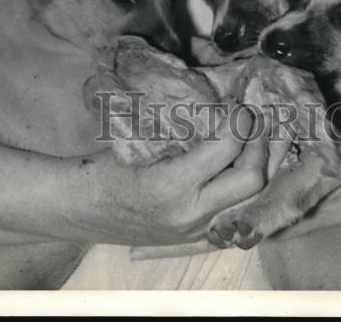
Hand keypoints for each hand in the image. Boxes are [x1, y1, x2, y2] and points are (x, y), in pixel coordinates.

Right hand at [74, 105, 268, 246]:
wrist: (80, 211)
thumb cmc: (104, 168)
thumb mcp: (139, 140)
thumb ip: (182, 129)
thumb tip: (220, 104)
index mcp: (171, 186)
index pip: (227, 147)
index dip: (239, 119)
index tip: (236, 101)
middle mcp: (191, 214)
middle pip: (252, 180)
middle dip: (259, 143)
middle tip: (253, 118)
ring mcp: (197, 232)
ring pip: (252, 199)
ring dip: (260, 164)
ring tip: (258, 136)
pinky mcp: (198, 239)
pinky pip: (238, 212)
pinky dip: (247, 186)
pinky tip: (245, 164)